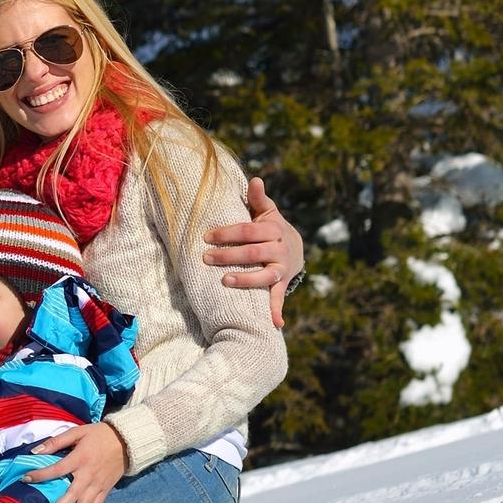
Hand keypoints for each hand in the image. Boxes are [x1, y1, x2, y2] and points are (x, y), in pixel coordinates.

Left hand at [31, 421, 127, 502]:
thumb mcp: (77, 432)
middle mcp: (89, 475)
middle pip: (71, 496)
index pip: (57, 470)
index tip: (25, 479)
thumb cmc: (99, 435)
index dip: (40, 475)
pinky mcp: (105, 491)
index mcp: (80, 459)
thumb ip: (56, 441)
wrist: (127, 441)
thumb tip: (35, 451)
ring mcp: (98, 486)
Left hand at [203, 174, 303, 329]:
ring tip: (225, 281)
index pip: (248, 231)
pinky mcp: (282, 283)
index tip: (206, 236)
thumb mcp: (267, 212)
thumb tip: (255, 179)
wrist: (296, 248)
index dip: (228, 233)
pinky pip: (279, 297)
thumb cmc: (271, 227)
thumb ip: (258, 199)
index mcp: (273, 230)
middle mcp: (280, 250)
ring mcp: (281, 268)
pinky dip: (276, 311)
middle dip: (229, 255)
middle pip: (253, 253)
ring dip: (246, 280)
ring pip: (265, 275)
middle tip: (206, 258)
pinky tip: (274, 323)